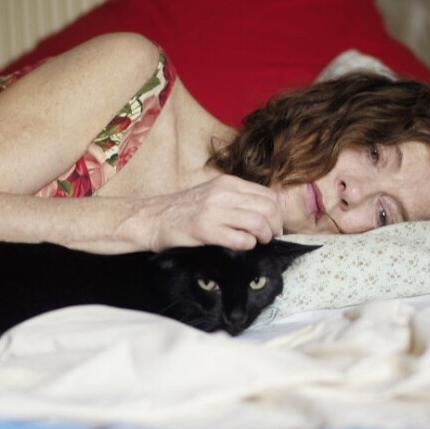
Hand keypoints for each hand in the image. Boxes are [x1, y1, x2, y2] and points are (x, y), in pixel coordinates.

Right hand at [140, 176, 282, 250]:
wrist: (152, 219)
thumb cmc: (184, 210)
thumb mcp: (213, 194)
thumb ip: (237, 199)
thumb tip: (267, 213)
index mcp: (228, 183)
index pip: (268, 195)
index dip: (278, 213)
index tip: (274, 226)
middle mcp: (222, 193)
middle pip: (268, 208)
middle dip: (275, 226)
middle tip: (270, 237)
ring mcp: (213, 211)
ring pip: (258, 222)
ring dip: (264, 236)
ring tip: (258, 242)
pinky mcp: (205, 230)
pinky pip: (240, 239)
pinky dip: (248, 244)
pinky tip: (241, 245)